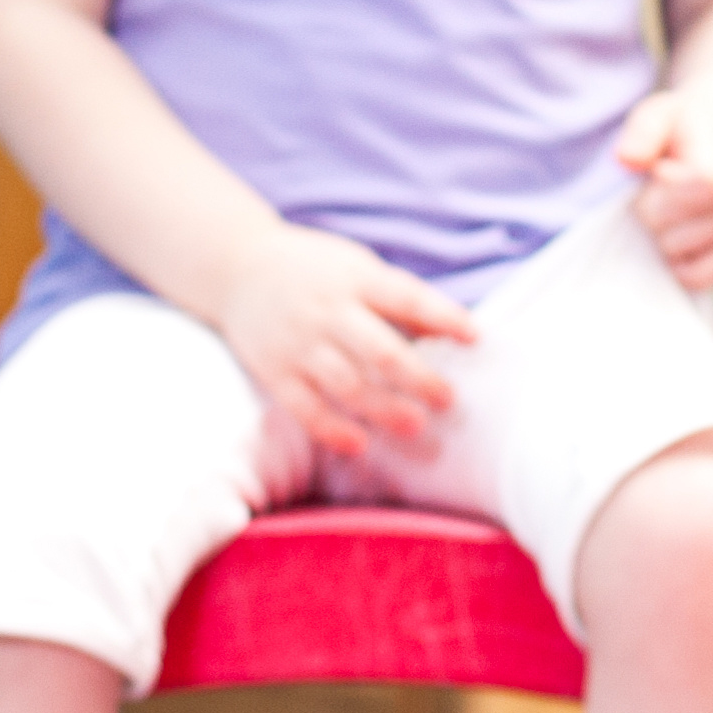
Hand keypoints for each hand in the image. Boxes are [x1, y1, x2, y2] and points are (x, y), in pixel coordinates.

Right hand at [219, 225, 475, 456]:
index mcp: (355, 280)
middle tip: (448, 399)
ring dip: (384, 408)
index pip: (406, 298)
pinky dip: (331, 428)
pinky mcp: (275, 371)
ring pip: (346, 383)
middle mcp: (327, 311)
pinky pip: (305, 406)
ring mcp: (299, 344)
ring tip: (417, 426)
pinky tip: (359, 445)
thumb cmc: (315, 271)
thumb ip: (400, 299)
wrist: (237, 268)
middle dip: (418, 377)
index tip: (475, 337)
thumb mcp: (358, 269)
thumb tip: (459, 331)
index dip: (442, 317)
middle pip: (379, 350)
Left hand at [616, 91, 712, 291]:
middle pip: (675, 222)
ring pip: (678, 252)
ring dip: (661, 235)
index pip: (703, 182)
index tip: (658, 169)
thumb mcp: (661, 115)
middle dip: (651, 209)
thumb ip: (643, 131)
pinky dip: (676, 265)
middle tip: (656, 193)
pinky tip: (676, 237)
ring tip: (668, 212)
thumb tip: (627, 159)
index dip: (666, 182)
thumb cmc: (682, 134)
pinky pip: (695, 279)